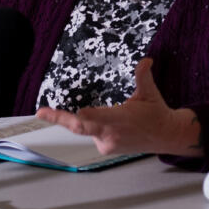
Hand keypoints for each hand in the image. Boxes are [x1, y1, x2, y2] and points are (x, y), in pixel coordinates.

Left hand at [35, 58, 200, 156]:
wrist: (167, 137)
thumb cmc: (157, 113)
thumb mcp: (150, 93)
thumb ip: (143, 76)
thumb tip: (146, 60)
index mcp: (120, 120)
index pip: (95, 118)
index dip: (82, 116)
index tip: (72, 111)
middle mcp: (111, 134)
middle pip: (80, 127)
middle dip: (59, 119)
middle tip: (41, 113)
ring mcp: (108, 143)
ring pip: (86, 129)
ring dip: (86, 119)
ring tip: (110, 113)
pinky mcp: (106, 149)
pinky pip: (93, 135)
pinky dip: (94, 126)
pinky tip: (110, 123)